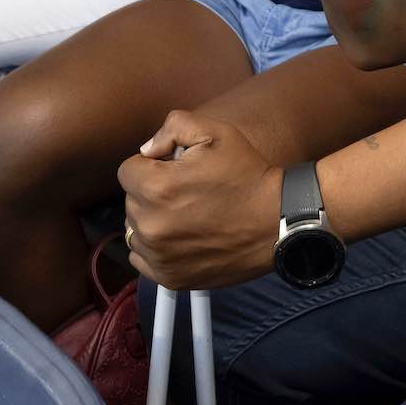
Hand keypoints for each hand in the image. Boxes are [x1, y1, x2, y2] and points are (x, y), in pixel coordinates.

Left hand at [120, 110, 283, 289]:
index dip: (151, 165)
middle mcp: (151, 225)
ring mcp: (159, 256)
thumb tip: (147, 149)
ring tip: (185, 215)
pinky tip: (180, 237)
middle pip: (131, 200)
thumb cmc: (248, 175)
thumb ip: (173, 127)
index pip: (127, 170)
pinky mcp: (169, 277)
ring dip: (152, 219)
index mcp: (157, 187)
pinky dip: (154, 247)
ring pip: (135, 229)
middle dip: (151, 191)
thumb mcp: (216, 132)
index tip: (174, 169)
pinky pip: (141, 258)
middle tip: (186, 191)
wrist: (278, 221)